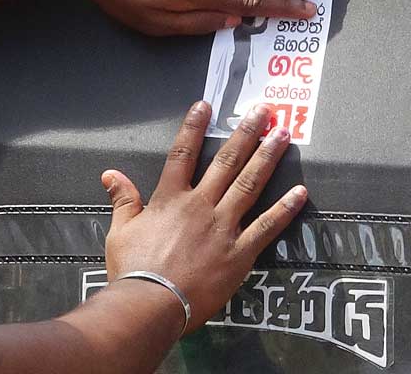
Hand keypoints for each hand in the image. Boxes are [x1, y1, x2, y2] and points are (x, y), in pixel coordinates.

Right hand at [101, 101, 306, 331]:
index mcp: (171, 198)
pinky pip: (267, 227)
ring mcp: (223, 226)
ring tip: (283, 136)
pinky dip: (285, 209)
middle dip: (246, 133)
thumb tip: (110, 174)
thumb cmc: (133, 269)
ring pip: (250, 184)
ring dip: (268, 158)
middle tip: (264, 111)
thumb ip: (122, 199)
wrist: (150, 304)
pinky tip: (300, 192)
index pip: (183, 153)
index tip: (206, 106)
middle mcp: (201, 205)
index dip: (194, 127)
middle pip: (227, 161)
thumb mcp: (120, 231)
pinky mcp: (239, 252)